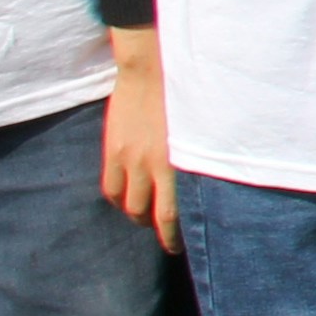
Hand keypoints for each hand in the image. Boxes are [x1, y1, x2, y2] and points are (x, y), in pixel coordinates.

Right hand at [99, 37, 179, 250]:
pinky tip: (126, 201)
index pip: (173, 215)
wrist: (152, 69)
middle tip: (167, 239)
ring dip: (137, 217)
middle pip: (150, 214)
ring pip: (129, 205)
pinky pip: (110, 188)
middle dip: (159, 232)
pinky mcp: (113, 151)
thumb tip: (204, 181)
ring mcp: (130, 159)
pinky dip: (118, 200)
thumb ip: (197, 158)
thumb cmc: (187, 97)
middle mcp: (153, 166)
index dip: (174, 237)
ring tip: (145, 219)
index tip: (180, 246)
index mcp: (180, 163)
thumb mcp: (199, 132)